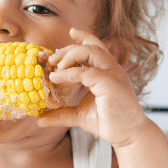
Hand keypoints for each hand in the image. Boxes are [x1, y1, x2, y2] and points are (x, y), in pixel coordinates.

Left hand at [37, 29, 147, 148]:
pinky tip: (56, 78)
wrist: (127, 135)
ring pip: (90, 52)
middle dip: (68, 49)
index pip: (96, 47)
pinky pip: (87, 73)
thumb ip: (61, 114)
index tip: (70, 32)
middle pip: (90, 47)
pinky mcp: (110, 84)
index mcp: (107, 71)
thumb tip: (40, 120)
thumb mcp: (79, 115)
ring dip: (70, 55)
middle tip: (51, 59)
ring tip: (54, 67)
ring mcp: (112, 75)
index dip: (84, 37)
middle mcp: (111, 69)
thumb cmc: (107, 123)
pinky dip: (69, 74)